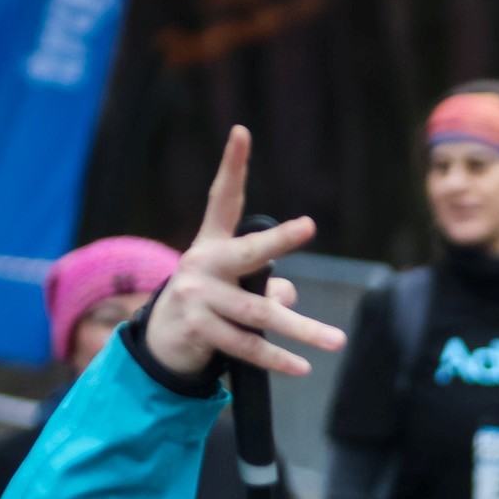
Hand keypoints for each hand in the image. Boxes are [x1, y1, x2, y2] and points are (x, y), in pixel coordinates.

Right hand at [142, 125, 345, 378]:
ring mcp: (198, 297)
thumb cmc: (210, 305)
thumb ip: (266, 285)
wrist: (162, 343)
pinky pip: (247, 345)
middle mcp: (203, 264)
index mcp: (212, 245)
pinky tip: (302, 366)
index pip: (223, 199)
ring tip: (336, 341)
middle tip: (305, 226)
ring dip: (301, 329)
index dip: (232, 165)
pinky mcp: (198, 329)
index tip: (241, 132)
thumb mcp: (235, 288)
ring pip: (259, 312)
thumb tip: (288, 297)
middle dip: (277, 239)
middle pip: (247, 251)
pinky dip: (277, 358)